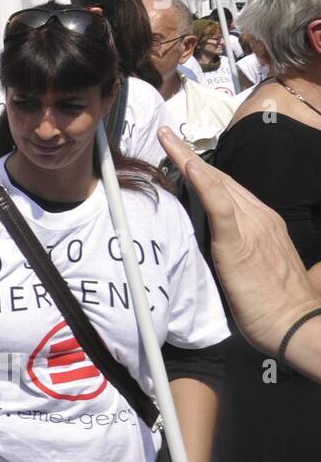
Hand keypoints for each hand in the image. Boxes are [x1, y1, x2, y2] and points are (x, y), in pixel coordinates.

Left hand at [159, 127, 320, 351]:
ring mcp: (252, 227)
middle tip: (165, 136)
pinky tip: (188, 165)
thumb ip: (252, 252)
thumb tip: (237, 252)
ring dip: (188, 159)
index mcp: (265, 224)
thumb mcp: (264, 270)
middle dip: (190, 156)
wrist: (295, 325)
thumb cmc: (279, 306)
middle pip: (220, 180)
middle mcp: (260, 218)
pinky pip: (220, 205)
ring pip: (217, 184)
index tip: (181, 153)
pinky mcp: (240, 242)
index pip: (229, 190)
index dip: (204, 172)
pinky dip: (203, 183)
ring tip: (166, 139)